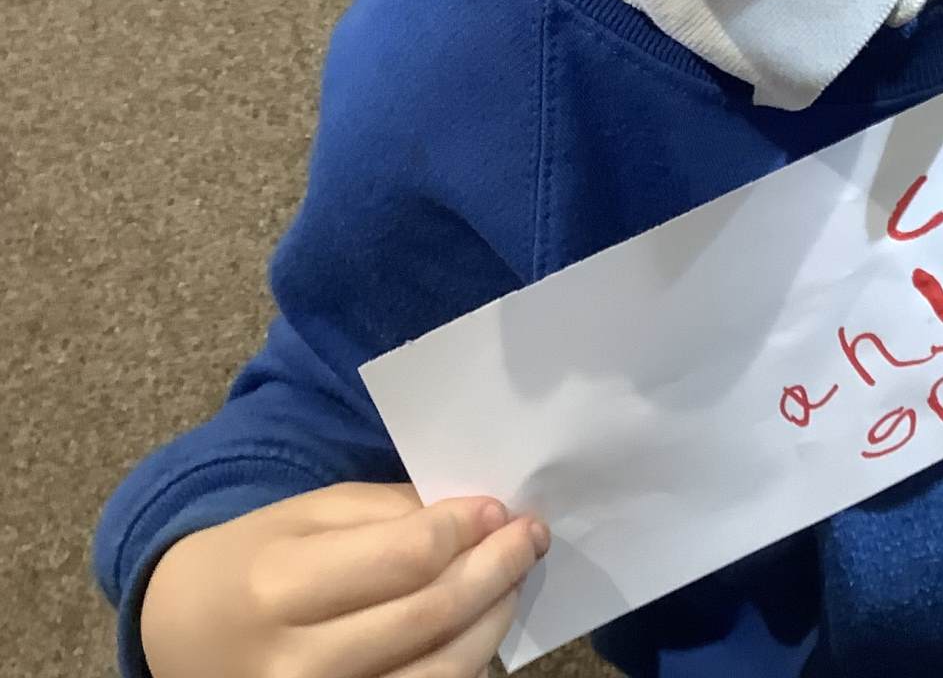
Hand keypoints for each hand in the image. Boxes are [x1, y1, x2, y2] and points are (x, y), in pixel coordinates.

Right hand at [142, 480, 549, 677]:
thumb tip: (480, 518)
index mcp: (280, 585)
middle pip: (430, 617)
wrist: (182, 631)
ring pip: (438, 674)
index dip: (468, 529)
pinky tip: (479, 628)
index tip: (501, 508)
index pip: (407, 558)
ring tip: (512, 581)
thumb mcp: (311, 513)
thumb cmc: (256, 559)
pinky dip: (464, 665)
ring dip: (492, 622)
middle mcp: (294, 663)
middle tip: (532, 537)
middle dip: (497, 571)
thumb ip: (394, 513)